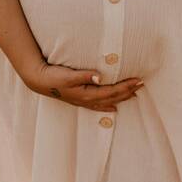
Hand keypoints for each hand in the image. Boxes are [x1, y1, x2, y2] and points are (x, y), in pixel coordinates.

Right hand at [26, 60, 143, 110]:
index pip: (112, 91)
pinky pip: (99, 105)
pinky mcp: (80, 100)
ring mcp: (84, 101)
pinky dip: (109, 105)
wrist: (39, 81)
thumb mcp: (68, 74)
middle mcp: (87, 100)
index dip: (126, 87)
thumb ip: (84, 76)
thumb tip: (100, 77)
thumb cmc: (54, 76)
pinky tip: (114, 107)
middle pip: (113, 97)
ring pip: (108, 102)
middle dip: (128, 91)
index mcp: (87, 94)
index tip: (138, 80)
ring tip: (134, 94)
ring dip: (122, 98)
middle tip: (142, 84)